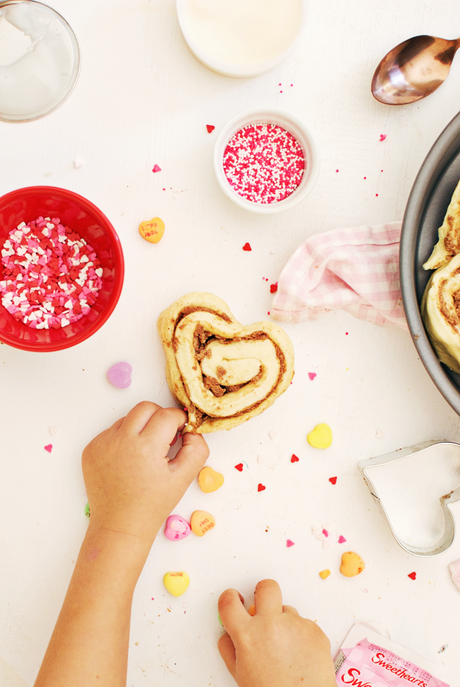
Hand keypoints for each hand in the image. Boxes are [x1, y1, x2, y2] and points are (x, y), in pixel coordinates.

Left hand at [82, 401, 208, 542]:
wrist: (119, 526)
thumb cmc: (152, 504)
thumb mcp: (184, 478)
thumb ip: (197, 449)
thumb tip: (191, 430)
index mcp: (145, 447)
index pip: (167, 415)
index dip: (179, 421)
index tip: (181, 433)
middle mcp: (120, 441)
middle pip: (145, 407)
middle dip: (160, 416)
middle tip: (165, 437)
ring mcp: (102, 444)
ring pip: (128, 418)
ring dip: (140, 427)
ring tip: (145, 454)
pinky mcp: (91, 449)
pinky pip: (112, 432)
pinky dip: (123, 439)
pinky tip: (128, 461)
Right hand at [218, 579, 335, 686]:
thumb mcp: (240, 675)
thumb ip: (230, 649)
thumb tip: (228, 633)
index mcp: (248, 635)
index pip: (229, 602)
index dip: (229, 598)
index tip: (234, 599)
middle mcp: (272, 624)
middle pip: (266, 587)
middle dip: (263, 592)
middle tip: (264, 605)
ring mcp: (296, 625)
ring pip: (287, 610)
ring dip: (284, 623)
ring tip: (286, 650)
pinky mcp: (314, 630)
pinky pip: (304, 624)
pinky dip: (301, 636)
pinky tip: (300, 655)